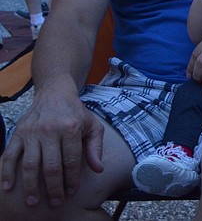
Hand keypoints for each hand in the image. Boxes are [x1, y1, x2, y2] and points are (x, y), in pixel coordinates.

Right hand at [0, 80, 103, 206]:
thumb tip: (99, 169)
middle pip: (50, 166)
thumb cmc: (76, 113)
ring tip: (33, 202)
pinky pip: (9, 155)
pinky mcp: (18, 133)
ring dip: (30, 186)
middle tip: (55, 202)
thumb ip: (96, 148)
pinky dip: (6, 172)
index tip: (71, 192)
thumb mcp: (92, 126)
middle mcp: (50, 130)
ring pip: (29, 164)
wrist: (55, 93)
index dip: (71, 179)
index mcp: (71, 128)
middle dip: (53, 188)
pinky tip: (9, 187)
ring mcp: (32, 132)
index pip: (71, 160)